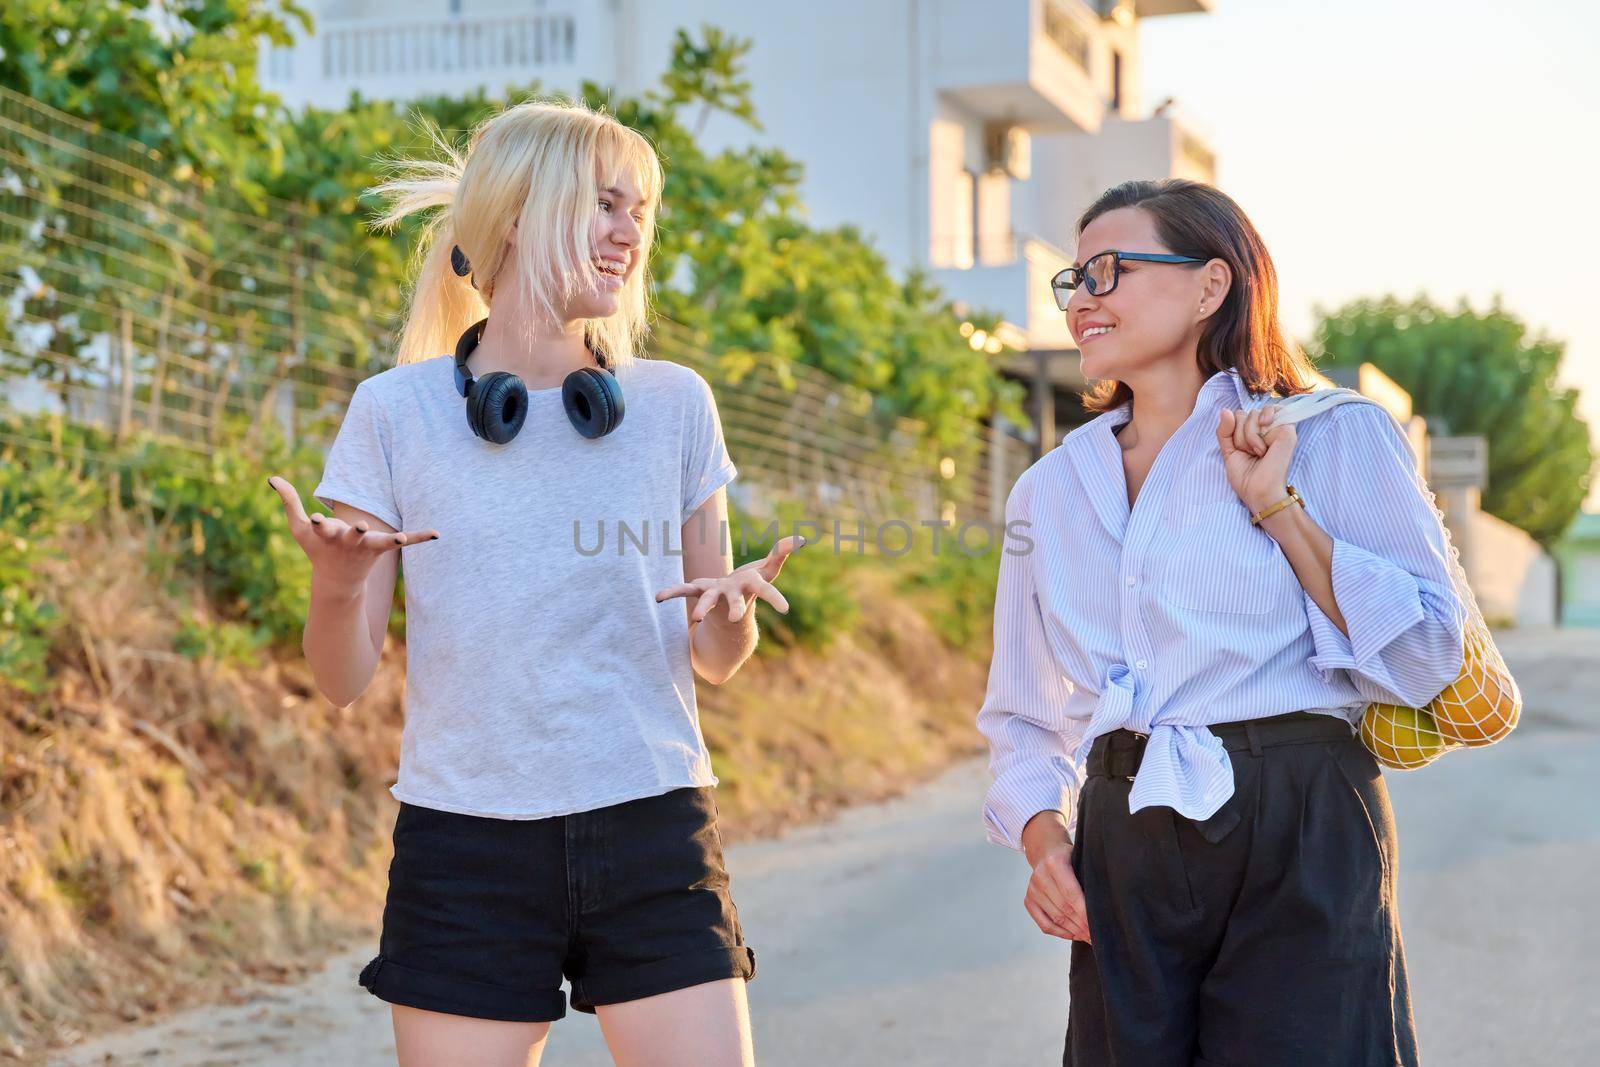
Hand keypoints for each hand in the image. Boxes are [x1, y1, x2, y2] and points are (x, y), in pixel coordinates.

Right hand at [268, 476, 438, 590]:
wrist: (337, 581)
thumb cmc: (316, 549)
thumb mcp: (299, 528)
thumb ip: (289, 501)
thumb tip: (272, 476)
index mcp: (326, 536)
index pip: (322, 529)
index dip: (320, 525)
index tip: (317, 521)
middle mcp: (347, 542)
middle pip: (352, 536)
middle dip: (354, 533)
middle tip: (359, 528)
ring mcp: (366, 546)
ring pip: (380, 542)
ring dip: (390, 539)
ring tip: (401, 537)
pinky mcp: (382, 548)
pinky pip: (404, 542)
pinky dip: (420, 537)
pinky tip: (437, 533)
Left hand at [654, 534, 805, 623]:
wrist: (728, 611)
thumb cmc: (750, 586)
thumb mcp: (767, 570)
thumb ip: (781, 553)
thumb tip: (801, 538)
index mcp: (751, 587)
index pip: (766, 591)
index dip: (775, 598)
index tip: (786, 610)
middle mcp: (733, 594)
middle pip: (735, 602)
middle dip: (736, 609)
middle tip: (737, 619)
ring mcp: (715, 595)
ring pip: (708, 601)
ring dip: (702, 609)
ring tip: (695, 619)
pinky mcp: (699, 591)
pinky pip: (684, 590)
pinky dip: (672, 592)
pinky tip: (658, 597)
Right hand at [1021, 811, 1089, 941]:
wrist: (1046, 852)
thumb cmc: (1068, 857)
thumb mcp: (1080, 858)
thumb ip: (1089, 876)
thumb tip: (1106, 905)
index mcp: (1055, 863)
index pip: (1072, 894)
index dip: (1085, 912)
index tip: (1098, 925)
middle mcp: (1040, 876)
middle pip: (1064, 908)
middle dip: (1082, 925)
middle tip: (1097, 935)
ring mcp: (1032, 890)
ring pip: (1056, 918)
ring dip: (1074, 931)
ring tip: (1088, 937)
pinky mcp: (1028, 901)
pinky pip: (1044, 924)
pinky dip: (1060, 933)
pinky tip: (1074, 935)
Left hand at [1216, 406, 1297, 514]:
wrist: (1258, 492)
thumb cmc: (1246, 477)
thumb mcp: (1228, 451)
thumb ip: (1224, 430)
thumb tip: (1225, 410)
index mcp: (1256, 431)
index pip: (1238, 415)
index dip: (1232, 431)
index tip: (1239, 450)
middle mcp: (1268, 427)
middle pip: (1243, 414)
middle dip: (1239, 435)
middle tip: (1249, 453)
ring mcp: (1278, 426)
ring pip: (1252, 414)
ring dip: (1247, 437)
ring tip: (1257, 453)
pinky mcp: (1286, 429)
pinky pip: (1263, 417)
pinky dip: (1255, 436)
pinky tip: (1263, 449)